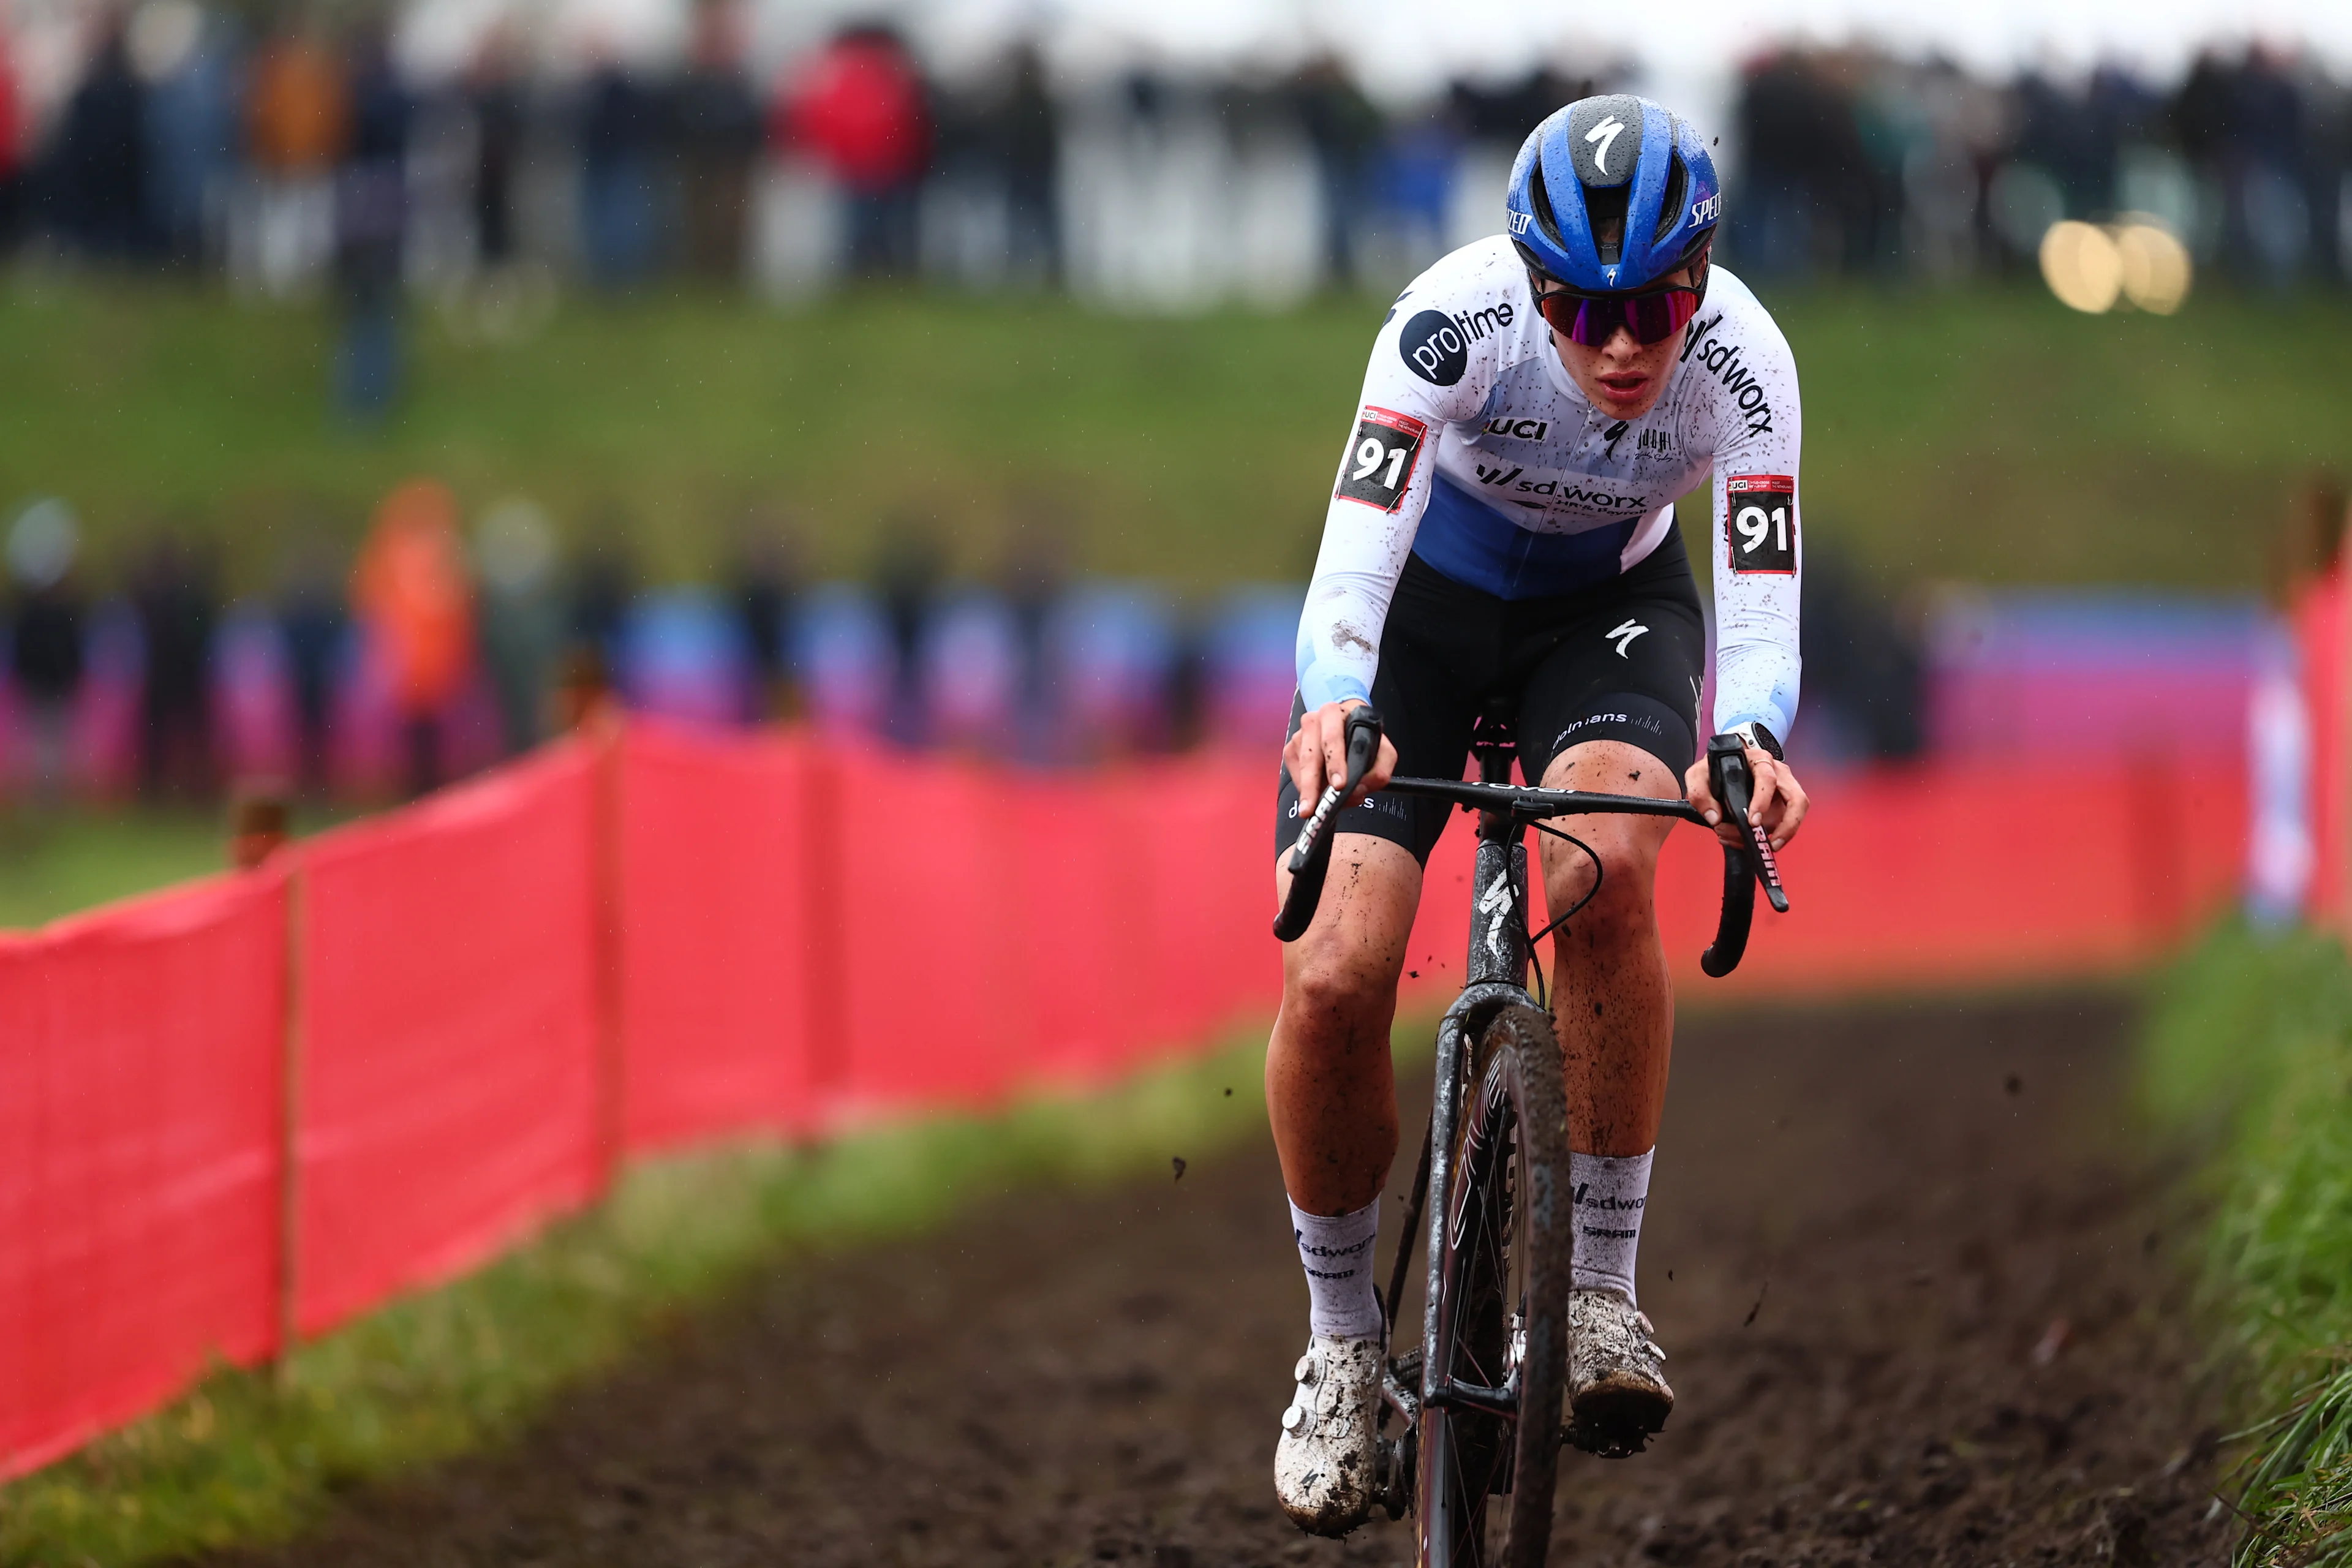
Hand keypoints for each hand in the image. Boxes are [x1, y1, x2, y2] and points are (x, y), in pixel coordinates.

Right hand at [1285, 698, 1398, 812]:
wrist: (1348, 725)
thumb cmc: (1363, 737)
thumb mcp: (1383, 750)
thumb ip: (1380, 771)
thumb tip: (1359, 789)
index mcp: (1333, 714)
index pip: (1332, 738)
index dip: (1335, 763)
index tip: (1339, 785)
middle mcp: (1312, 722)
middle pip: (1310, 756)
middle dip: (1311, 785)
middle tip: (1313, 807)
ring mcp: (1299, 737)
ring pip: (1300, 768)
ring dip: (1309, 790)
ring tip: (1317, 808)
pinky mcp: (1290, 751)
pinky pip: (1293, 774)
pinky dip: (1304, 788)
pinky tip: (1315, 794)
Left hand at [1684, 742, 1809, 852]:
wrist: (1723, 766)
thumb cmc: (1715, 768)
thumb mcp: (1699, 775)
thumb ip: (1699, 793)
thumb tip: (1715, 818)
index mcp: (1759, 761)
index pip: (1768, 779)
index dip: (1762, 801)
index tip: (1752, 821)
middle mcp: (1778, 774)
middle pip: (1797, 800)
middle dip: (1787, 826)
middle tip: (1771, 844)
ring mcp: (1784, 790)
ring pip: (1790, 816)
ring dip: (1772, 834)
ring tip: (1745, 843)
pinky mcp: (1782, 805)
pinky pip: (1782, 824)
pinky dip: (1766, 836)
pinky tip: (1743, 841)